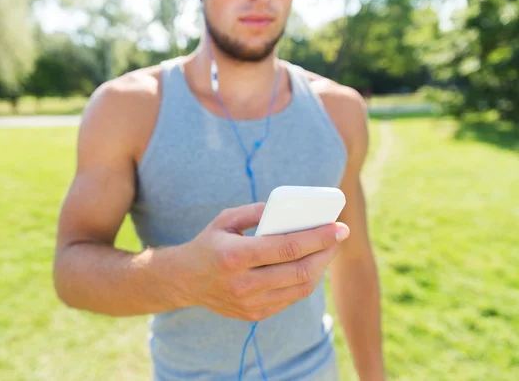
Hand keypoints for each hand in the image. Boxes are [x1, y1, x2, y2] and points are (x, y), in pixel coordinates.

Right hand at [180, 202, 349, 321]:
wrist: (184, 281)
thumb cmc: (209, 244)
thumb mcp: (225, 219)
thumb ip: (255, 212)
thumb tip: (288, 210)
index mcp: (234, 256)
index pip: (287, 248)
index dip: (318, 237)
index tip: (338, 227)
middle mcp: (243, 284)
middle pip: (300, 271)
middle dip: (326, 252)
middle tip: (340, 236)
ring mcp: (250, 304)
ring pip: (300, 289)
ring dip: (320, 268)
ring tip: (328, 249)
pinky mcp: (254, 315)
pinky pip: (290, 299)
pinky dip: (305, 281)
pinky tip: (310, 265)